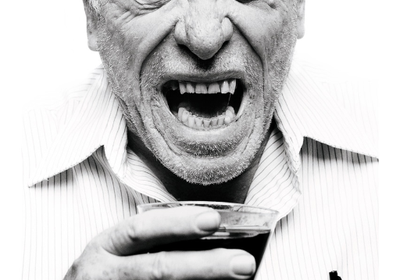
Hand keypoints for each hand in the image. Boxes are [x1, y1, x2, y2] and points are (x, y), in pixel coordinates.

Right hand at [64, 206, 255, 279]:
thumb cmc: (104, 273)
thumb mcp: (116, 251)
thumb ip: (150, 242)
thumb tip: (208, 232)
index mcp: (105, 247)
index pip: (141, 230)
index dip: (176, 224)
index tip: (213, 219)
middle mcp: (105, 274)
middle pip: (158, 269)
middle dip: (204, 266)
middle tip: (243, 262)